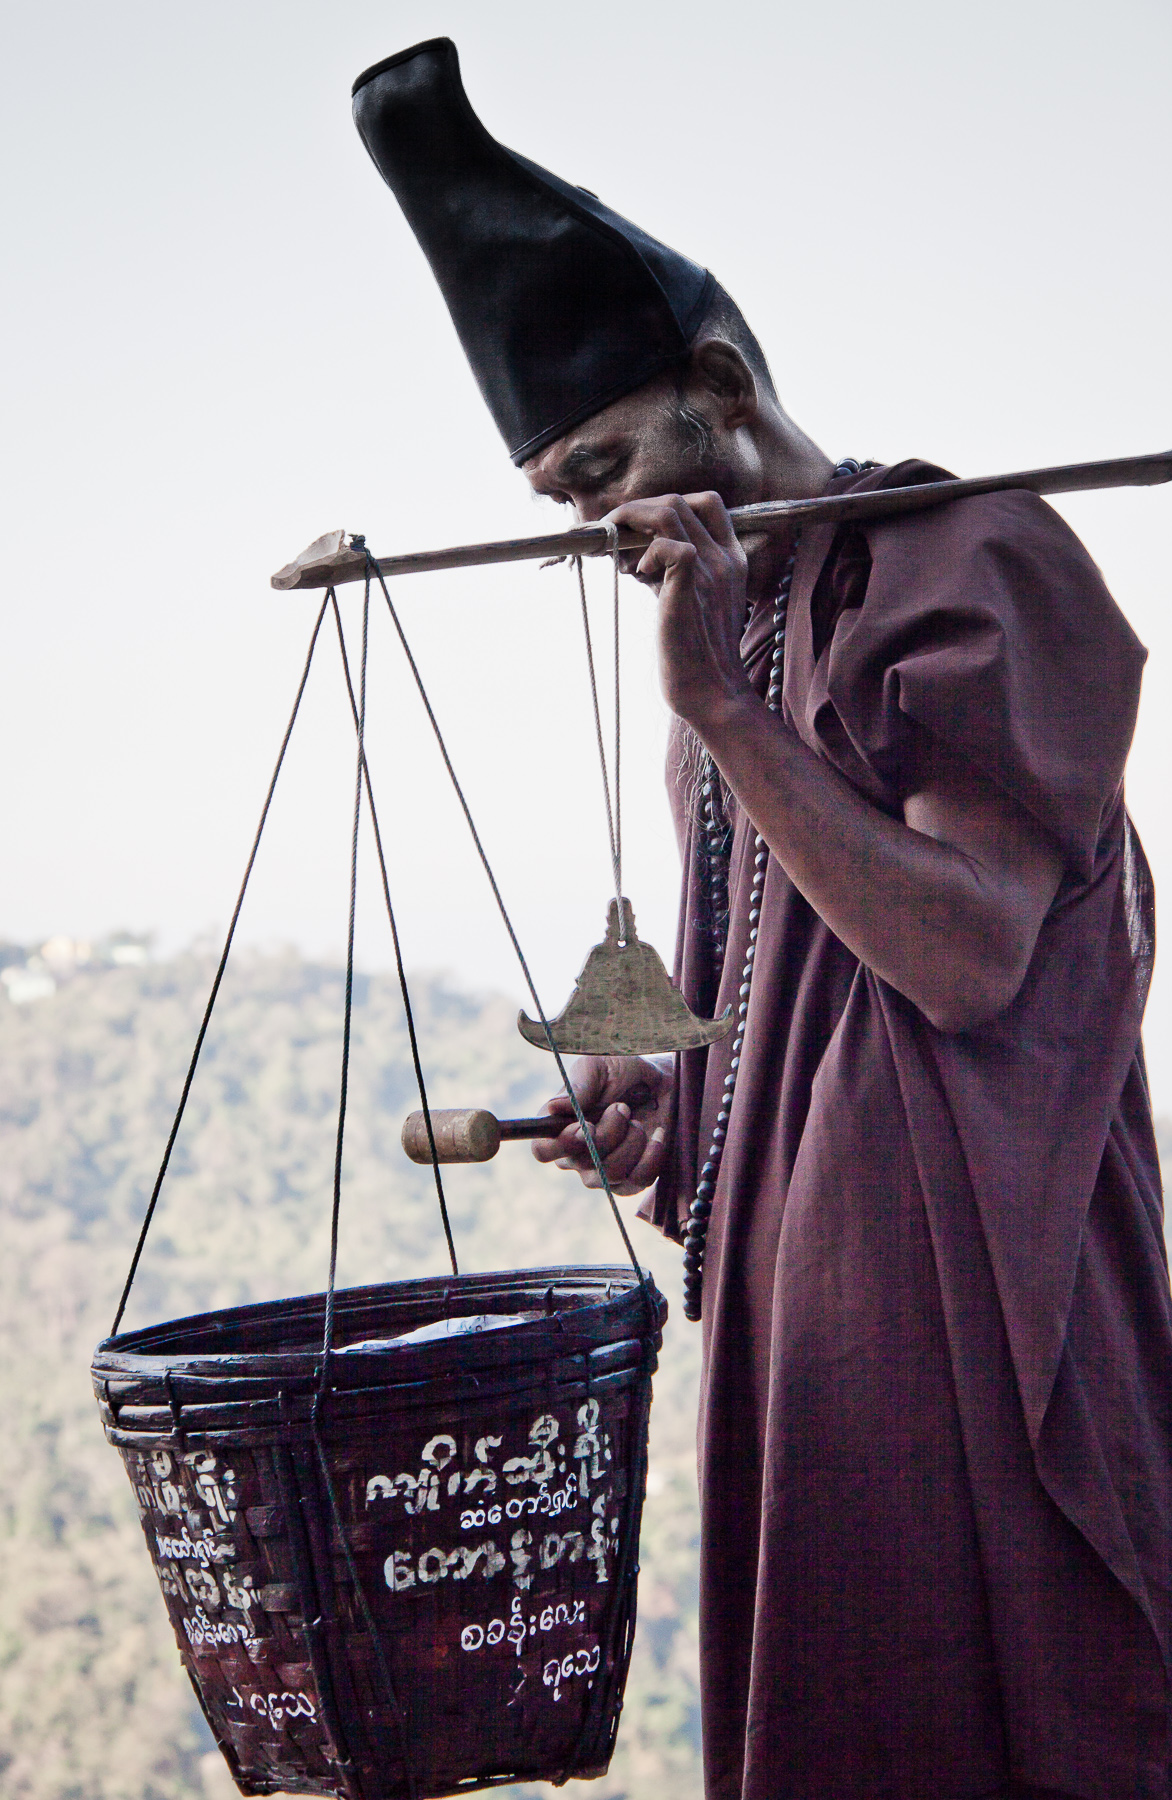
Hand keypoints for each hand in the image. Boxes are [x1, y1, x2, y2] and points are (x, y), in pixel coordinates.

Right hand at [532, 1055, 673, 1195]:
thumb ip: (577, 1086)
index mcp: (559, 1126)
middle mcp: (576, 1154)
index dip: (560, 1144)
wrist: (662, 1081)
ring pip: (610, 1173)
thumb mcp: (598, 1067)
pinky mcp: (630, 1179)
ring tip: (637, 1120)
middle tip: (622, 1107)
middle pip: (582, 1161)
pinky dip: (651, 1156)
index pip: (542, 1150)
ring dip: (631, 1142)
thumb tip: (553, 1108)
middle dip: (609, 1131)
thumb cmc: (622, 1071)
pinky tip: (657, 1134)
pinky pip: (637, 1182)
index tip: (586, 1125)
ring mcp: (602, 1171)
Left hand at [605, 491, 754, 731]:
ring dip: (632, 520)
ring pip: (669, 511)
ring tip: (617, 546)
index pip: (708, 503)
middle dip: (639, 509)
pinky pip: (666, 544)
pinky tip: (638, 575)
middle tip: (614, 531)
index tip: (640, 525)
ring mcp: (710, 570)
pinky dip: (643, 552)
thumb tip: (639, 557)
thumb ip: (675, 575)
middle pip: (681, 500)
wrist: (711, 692)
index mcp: (732, 560)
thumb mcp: (693, 602)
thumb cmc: (696, 654)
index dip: (668, 503)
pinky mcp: (689, 587)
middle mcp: (725, 559)